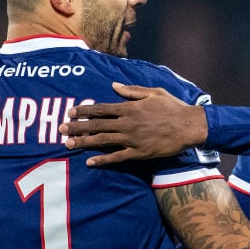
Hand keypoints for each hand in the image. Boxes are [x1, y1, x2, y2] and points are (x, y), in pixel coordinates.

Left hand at [60, 83, 208, 165]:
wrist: (189, 126)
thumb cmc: (173, 107)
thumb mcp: (154, 92)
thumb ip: (132, 90)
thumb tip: (114, 85)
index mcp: (130, 108)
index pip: (101, 109)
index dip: (84, 111)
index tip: (70, 113)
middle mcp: (127, 123)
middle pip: (96, 125)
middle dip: (77, 127)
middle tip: (60, 129)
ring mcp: (132, 139)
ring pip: (102, 141)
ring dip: (84, 142)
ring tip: (68, 144)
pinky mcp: (139, 153)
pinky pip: (117, 158)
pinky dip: (102, 160)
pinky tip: (90, 162)